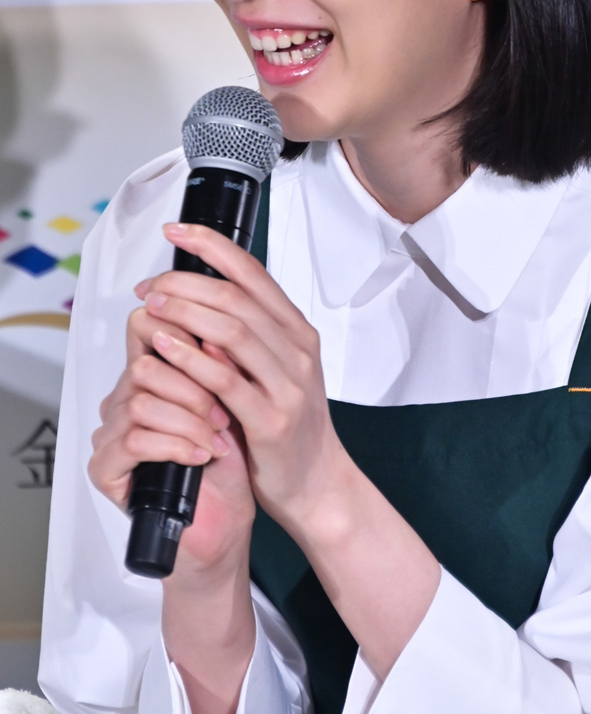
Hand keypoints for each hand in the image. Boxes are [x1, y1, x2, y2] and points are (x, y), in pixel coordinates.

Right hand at [89, 286, 255, 575]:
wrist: (225, 521)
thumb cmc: (229, 463)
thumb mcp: (235, 402)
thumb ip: (222, 364)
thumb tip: (223, 323)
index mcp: (156, 376)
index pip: (146, 328)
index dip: (181, 333)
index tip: (218, 352)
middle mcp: (128, 399)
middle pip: (144, 365)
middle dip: (194, 386)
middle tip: (224, 413)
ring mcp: (112, 433)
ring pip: (140, 401)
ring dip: (188, 419)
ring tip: (217, 438)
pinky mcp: (106, 469)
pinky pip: (132, 440)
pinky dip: (175, 446)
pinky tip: (200, 456)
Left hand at [131, 222, 346, 538]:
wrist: (317, 482)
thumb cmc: (288, 424)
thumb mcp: (277, 369)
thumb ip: (248, 334)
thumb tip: (198, 295)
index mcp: (297, 332)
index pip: (253, 273)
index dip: (212, 246)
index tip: (177, 232)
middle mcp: (297, 350)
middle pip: (237, 297)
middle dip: (186, 282)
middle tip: (150, 285)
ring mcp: (287, 384)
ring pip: (231, 330)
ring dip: (185, 312)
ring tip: (152, 306)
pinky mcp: (271, 420)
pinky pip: (224, 380)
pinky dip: (191, 359)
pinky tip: (165, 346)